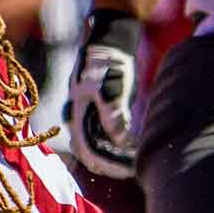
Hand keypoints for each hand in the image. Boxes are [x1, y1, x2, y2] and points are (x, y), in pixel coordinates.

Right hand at [67, 42, 137, 178]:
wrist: (108, 42)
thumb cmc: (110, 61)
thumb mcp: (112, 85)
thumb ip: (114, 113)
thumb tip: (121, 141)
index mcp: (76, 114)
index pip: (88, 150)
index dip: (108, 163)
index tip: (130, 170)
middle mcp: (78, 119)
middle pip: (90, 152)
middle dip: (112, 163)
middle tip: (135, 170)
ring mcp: (86, 115)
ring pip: (97, 146)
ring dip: (115, 156)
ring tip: (136, 161)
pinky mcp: (97, 111)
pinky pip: (103, 135)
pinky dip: (117, 145)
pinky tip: (133, 148)